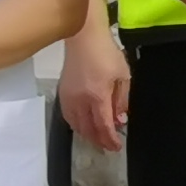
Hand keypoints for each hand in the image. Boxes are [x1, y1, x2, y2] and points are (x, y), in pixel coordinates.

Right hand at [59, 21, 130, 150]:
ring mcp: (69, 98)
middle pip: (88, 129)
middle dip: (99, 141)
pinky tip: (82, 126)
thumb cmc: (107, 54)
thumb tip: (120, 121)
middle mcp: (80, 101)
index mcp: (97, 97)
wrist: (84, 38)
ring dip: (87, 135)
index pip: (103, 126)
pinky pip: (68, 116)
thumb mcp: (123, 76)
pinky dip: (76, 125)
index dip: (110, 140)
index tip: (116, 147)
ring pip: (76, 125)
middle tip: (108, 147)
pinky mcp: (62, 93)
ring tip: (97, 139)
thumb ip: (121, 101)